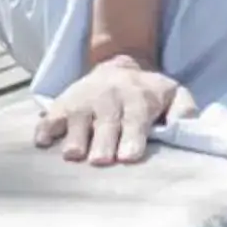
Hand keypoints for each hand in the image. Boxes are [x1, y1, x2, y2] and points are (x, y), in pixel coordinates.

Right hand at [32, 56, 190, 167]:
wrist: (119, 66)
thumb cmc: (148, 93)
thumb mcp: (174, 94)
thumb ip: (184, 111)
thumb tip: (185, 127)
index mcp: (138, 99)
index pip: (136, 119)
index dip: (132, 137)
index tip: (129, 156)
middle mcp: (109, 99)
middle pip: (106, 123)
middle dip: (103, 142)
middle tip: (101, 161)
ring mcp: (83, 101)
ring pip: (77, 120)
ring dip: (75, 137)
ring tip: (72, 155)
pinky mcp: (62, 105)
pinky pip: (51, 116)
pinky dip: (45, 128)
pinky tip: (41, 142)